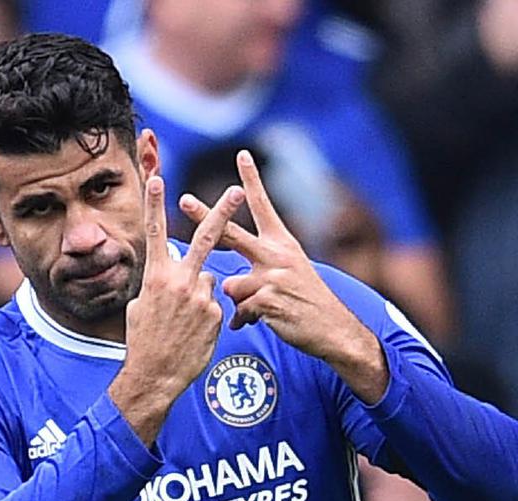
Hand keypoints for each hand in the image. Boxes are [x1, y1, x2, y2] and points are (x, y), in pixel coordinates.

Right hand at [108, 176, 242, 444]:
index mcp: (156, 276)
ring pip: (210, 279)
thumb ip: (161, 282)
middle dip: (222, 212)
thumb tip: (176, 269)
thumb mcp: (142, 305)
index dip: (155, 203)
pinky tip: (195, 332)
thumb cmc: (145, 340)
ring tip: (184, 320)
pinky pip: (216, 303)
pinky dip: (208, 313)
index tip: (158, 177)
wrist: (155, 374)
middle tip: (238, 190)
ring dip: (201, 293)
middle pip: (205, 239)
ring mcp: (200, 296)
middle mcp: (180, 281)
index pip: (156, 232)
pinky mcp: (216, 312)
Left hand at [178, 150, 388, 403]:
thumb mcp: (291, 274)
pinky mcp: (268, 299)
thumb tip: (227, 283)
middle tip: (184, 199)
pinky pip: (239, 309)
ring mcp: (272, 276)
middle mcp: (276, 255)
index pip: (263, 206)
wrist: (333, 329)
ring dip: (239, 301)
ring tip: (260, 310)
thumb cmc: (309, 304)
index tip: (242, 155)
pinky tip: (261, 321)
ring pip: (231, 285)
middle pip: (231, 233)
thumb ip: (260, 269)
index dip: (252, 180)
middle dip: (205, 216)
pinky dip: (245, 319)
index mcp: (282, 244)